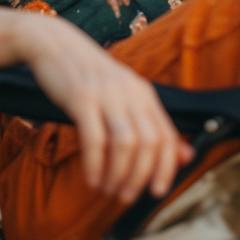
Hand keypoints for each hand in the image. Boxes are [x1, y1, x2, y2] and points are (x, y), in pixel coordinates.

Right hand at [17, 17, 194, 202]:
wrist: (54, 43)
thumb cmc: (87, 76)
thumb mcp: (123, 95)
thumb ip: (151, 124)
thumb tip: (185, 156)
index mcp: (143, 92)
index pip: (167, 136)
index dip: (166, 168)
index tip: (156, 192)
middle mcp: (130, 92)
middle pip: (149, 143)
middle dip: (139, 177)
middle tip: (125, 196)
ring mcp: (106, 94)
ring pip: (125, 143)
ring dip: (118, 174)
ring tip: (107, 189)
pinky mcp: (81, 97)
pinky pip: (94, 139)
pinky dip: (95, 164)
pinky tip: (91, 178)